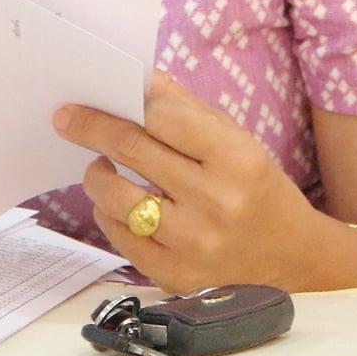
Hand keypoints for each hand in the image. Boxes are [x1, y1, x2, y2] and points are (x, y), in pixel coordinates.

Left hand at [53, 71, 356, 292]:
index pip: (165, 116)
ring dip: (98, 174)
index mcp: (237, 158)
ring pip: (116, 199)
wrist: (290, 254)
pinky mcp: (177, 275)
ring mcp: (195, 245)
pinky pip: (121, 239)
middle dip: (91, 127)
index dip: (131, 101)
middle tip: (66, 117)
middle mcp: (216, 202)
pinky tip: (118, 202)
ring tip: (102, 165)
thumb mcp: (236, 138)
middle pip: (134, 150)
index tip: (101, 92)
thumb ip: (186, 110)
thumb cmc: (257, 185)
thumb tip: (139, 80)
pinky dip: (109, 215)